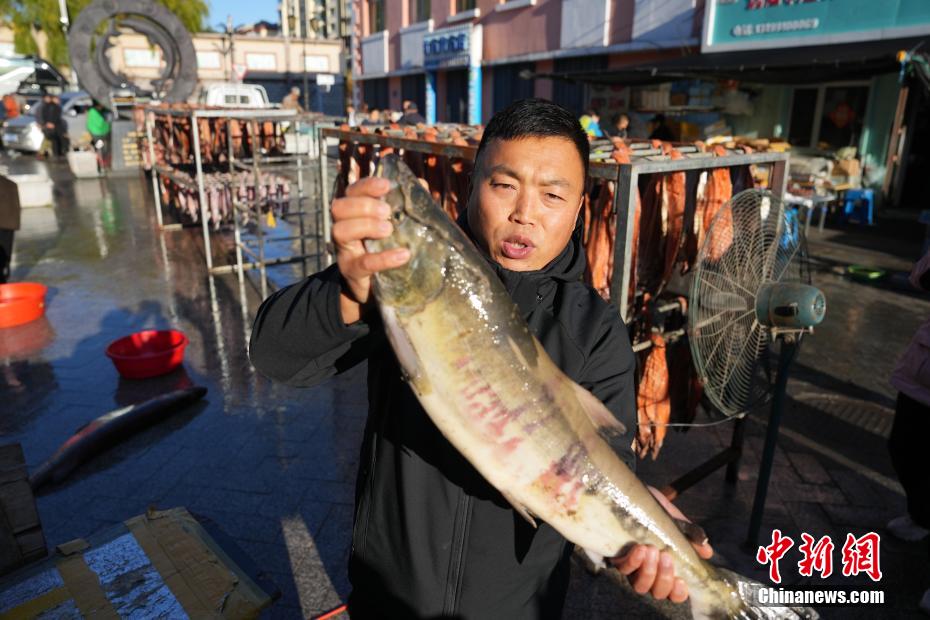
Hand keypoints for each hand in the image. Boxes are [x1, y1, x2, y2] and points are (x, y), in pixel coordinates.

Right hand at [332, 177, 408, 323]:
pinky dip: (383, 258)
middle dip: (364, 206)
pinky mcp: (352, 271)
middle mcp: (344, 227)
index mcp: (354, 212)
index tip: (386, 186)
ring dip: (365, 226)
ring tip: (389, 230)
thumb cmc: (384, 247)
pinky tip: (403, 255)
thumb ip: (406, 205)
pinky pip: (362, 263)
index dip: (367, 185)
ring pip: (340, 231)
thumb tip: (422, 185)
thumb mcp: (395, 225)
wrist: (373, 287)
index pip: (352, 191)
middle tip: (387, 212)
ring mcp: (345, 250)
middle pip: (339, 207)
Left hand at [610, 487, 712, 602]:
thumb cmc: (655, 512)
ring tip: (652, 550)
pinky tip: (640, 548)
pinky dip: (633, 561)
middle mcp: (649, 573)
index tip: (681, 581)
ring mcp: (632, 568)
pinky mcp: (617, 558)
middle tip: (666, 556)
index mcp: (666, 568)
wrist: (631, 495)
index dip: (679, 593)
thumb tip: (707, 551)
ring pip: (640, 587)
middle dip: (664, 578)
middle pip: (658, 593)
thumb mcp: (677, 521)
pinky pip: (623, 568)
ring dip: (649, 572)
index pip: (674, 593)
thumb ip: (691, 535)